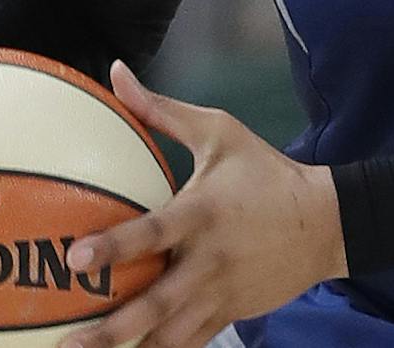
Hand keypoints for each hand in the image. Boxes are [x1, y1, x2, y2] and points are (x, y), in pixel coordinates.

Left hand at [58, 62, 345, 347]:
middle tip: (69, 341)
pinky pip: (189, 345)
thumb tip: (115, 73)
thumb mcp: (220, 132)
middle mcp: (209, 259)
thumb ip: (162, 111)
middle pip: (156, 301)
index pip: (154, 232)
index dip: (115, 246)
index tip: (75, 258)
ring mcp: (220, 293)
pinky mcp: (229, 315)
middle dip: (112, 327)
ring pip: (169, 334)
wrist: (324, 222)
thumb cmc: (263, 172)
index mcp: (204, 212)